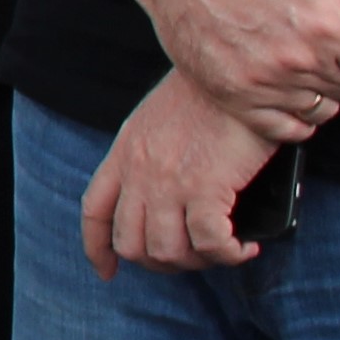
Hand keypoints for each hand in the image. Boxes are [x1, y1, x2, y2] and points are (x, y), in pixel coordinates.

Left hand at [78, 70, 280, 276]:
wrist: (231, 68)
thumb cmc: (207, 91)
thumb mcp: (158, 119)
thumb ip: (153, 154)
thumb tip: (174, 192)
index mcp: (124, 154)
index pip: (95, 211)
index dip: (98, 248)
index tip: (107, 271)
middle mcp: (139, 173)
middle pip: (132, 243)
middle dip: (162, 263)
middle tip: (195, 256)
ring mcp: (168, 183)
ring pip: (168, 251)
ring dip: (198, 262)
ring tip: (223, 251)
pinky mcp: (205, 187)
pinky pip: (209, 243)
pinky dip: (228, 254)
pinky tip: (244, 248)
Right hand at [139, 0, 339, 142]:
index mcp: (326, 23)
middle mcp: (297, 60)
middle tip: (326, 43)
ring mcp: (262, 82)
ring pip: (321, 109)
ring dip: (321, 90)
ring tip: (303, 62)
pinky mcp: (232, 95)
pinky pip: (284, 129)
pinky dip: (294, 117)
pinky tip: (286, 89)